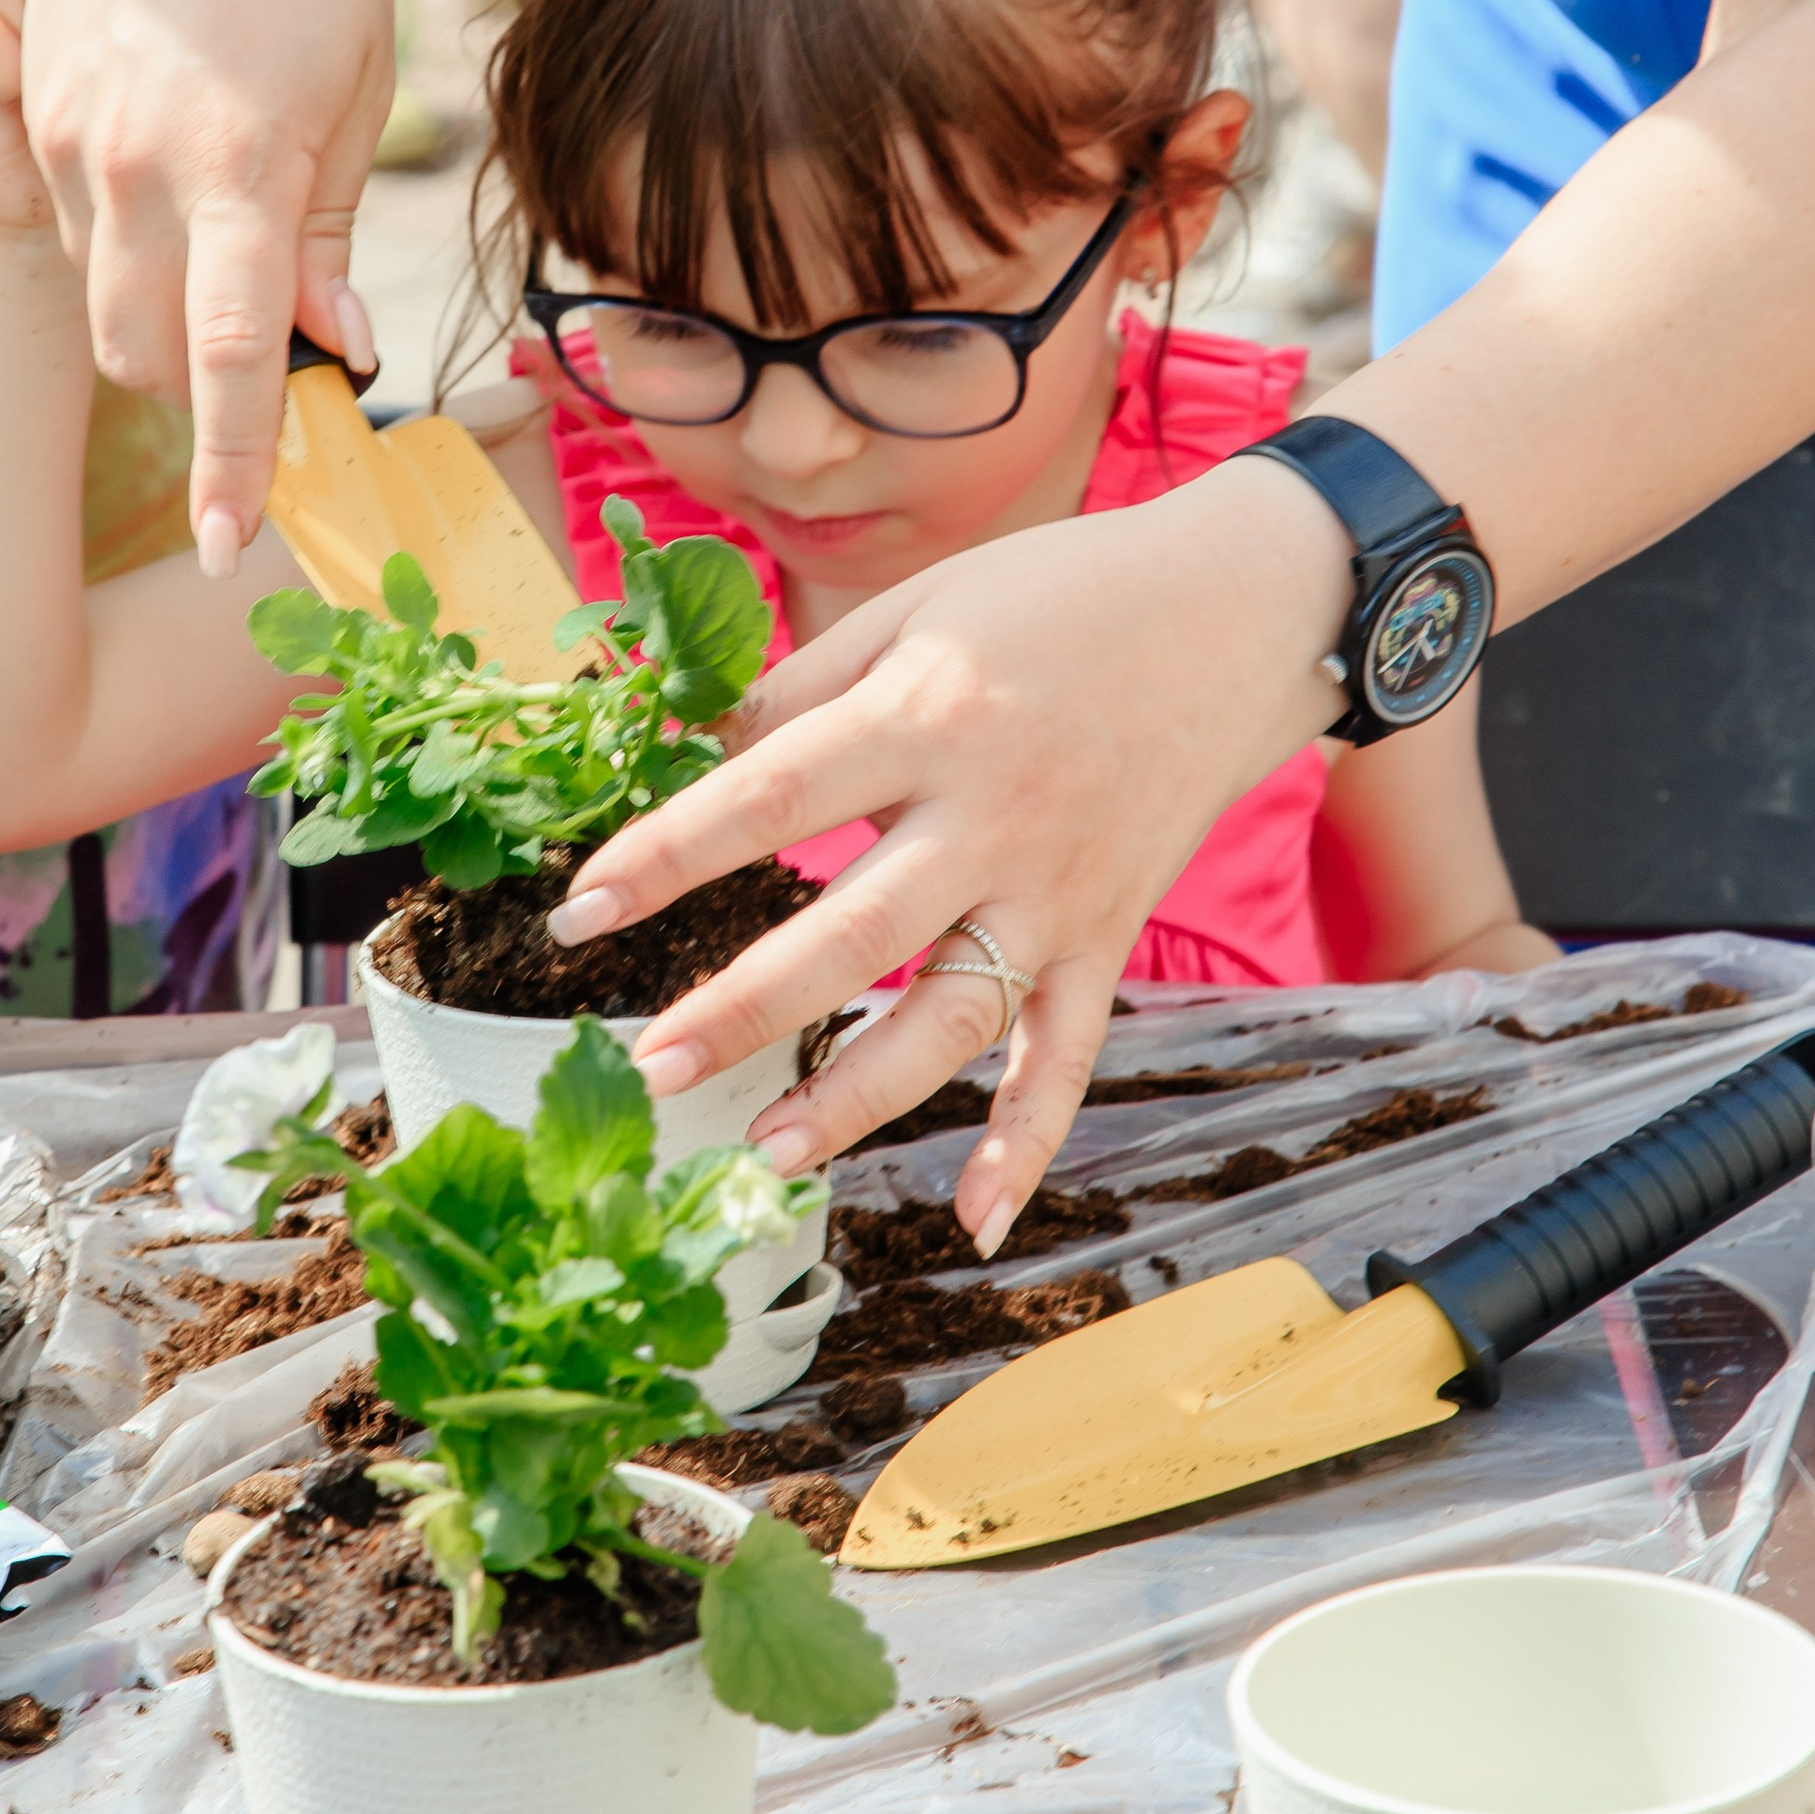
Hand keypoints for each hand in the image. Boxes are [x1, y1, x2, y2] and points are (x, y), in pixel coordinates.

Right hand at [18, 0, 387, 579]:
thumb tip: (329, 347)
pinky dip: (122, 235)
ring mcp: (65, 124)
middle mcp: (129, 158)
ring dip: (158, 313)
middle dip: (199, 394)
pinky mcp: (29, 87)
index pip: (229, 358)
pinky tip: (177, 175)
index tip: (231, 542)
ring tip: (232, 254)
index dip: (231, 464)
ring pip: (98, 292)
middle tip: (277, 369)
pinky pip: (66, 214)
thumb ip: (326, 225)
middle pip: (141, 351)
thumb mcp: (357, 82)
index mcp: (233, 163)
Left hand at [545, 464, 1349, 1253]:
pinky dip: (1028, 1141)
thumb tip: (699, 757)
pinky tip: (974, 1220)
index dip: (667, 855)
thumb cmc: (1056, 593)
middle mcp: (991, 815)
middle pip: (852, 934)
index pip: (771, 797)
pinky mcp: (1106, 933)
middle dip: (743, 1008)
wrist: (1236, 610)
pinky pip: (1066, 1054)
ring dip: (859, 1097)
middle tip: (649, 1065)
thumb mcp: (919, 605)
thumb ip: (806, 689)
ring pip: (950, 1017)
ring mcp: (1055, 889)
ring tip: (765, 1151)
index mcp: (927, 716)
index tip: (578, 913)